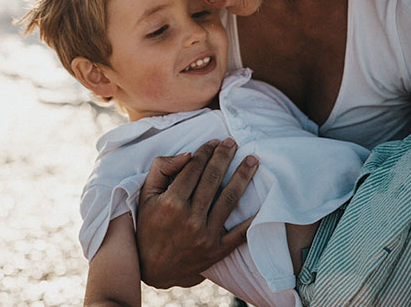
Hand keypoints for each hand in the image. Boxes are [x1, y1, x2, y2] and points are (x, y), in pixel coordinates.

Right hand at [135, 138, 258, 288]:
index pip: (193, 169)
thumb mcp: (146, 195)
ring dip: (243, 176)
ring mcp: (206, 235)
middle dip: (224, 157)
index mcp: (171, 203)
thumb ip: (162, 169)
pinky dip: (254, 217)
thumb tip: (187, 154)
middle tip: (233, 142)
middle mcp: (190, 219)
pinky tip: (264, 200)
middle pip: (213, 179)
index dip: (205, 152)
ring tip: (252, 160)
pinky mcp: (218, 250)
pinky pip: (240, 232)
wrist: (153, 268)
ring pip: (229, 199)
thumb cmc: (148, 226)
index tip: (213, 142)